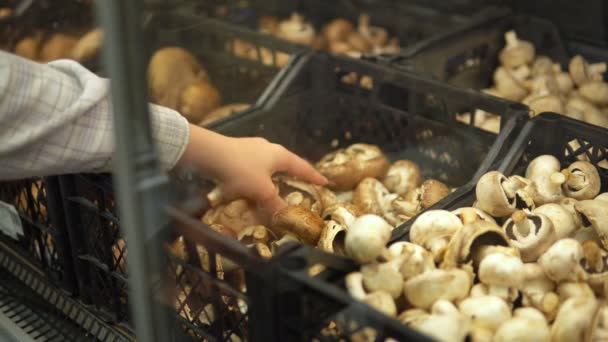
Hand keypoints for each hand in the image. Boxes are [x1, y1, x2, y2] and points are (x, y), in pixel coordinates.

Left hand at [177, 125, 326, 214]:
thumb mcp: (262, 191)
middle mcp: (268, 148)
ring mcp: (251, 148)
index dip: (313, 176)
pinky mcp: (236, 152)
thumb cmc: (241, 170)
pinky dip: (256, 178)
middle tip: (300, 184)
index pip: (302, 166)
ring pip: (268, 165)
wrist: (209, 154)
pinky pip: (252, 168)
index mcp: (280, 155)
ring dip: (273, 177)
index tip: (324, 182)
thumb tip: (285, 218)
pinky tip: (250, 186)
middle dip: (292, 175)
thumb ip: (274, 204)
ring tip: (275, 187)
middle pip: (286, 163)